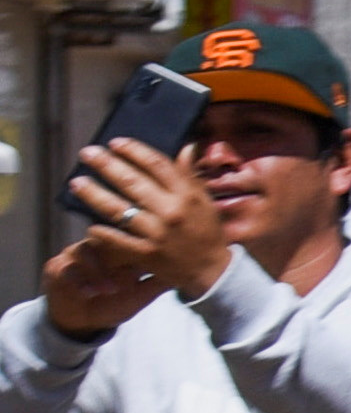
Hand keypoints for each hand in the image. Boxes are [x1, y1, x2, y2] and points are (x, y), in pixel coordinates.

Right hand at [36, 227, 154, 340]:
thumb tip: (192, 272)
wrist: (83, 320)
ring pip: (86, 251)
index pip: (131, 236)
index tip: (154, 262)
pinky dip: (80, 281)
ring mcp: (76, 256)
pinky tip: (90, 293)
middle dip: (119, 252)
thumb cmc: (115, 303)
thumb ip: (161, 281)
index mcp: (120, 250)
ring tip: (111, 289)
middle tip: (132, 270)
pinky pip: (67, 269)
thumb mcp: (142, 294)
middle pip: (107, 238)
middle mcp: (98, 247)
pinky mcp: (57, 268)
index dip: (143, 245)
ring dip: (99, 271)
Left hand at [63, 141, 229, 306]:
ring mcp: (156, 233)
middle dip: (106, 165)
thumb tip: (184, 147)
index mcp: (187, 195)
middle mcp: (171, 211)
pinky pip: (117, 239)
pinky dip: (101, 231)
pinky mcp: (146, 253)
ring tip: (76, 182)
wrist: (211, 270)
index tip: (115, 142)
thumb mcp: (205, 201)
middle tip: (87, 153)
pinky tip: (89, 222)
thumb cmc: (207, 231)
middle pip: (131, 182)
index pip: (157, 165)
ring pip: (118, 209)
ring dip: (93, 194)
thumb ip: (190, 175)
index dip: (134, 151)